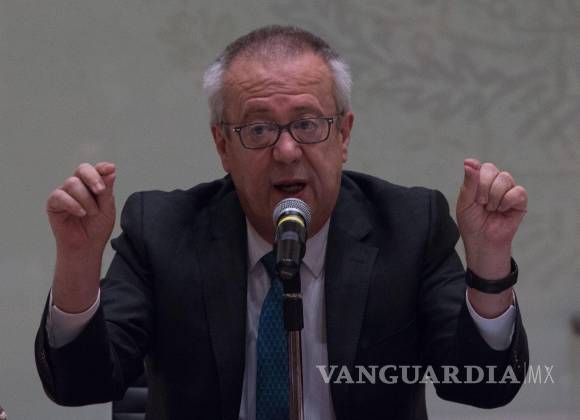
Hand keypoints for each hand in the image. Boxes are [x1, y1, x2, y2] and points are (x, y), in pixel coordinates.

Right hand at [47, 162, 115, 252]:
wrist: (86, 247)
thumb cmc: (97, 228)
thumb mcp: (107, 208)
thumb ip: (107, 190)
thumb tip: (110, 171)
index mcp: (94, 185)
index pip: (97, 169)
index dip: (102, 167)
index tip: (110, 168)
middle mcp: (79, 186)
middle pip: (82, 169)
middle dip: (92, 177)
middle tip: (100, 190)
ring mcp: (65, 193)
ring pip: (72, 183)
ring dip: (85, 199)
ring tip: (91, 213)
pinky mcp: (54, 203)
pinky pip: (60, 196)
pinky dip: (72, 204)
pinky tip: (81, 213)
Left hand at [456, 159, 526, 277]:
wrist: (482, 241)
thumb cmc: (471, 223)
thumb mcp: (465, 202)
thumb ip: (469, 182)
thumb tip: (469, 162)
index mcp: (479, 181)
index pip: (479, 167)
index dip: (476, 177)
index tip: (473, 194)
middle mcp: (494, 182)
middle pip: (491, 169)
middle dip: (483, 188)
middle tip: (481, 204)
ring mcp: (508, 190)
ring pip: (504, 178)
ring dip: (494, 196)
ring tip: (491, 209)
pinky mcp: (520, 201)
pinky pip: (518, 191)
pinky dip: (507, 201)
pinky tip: (502, 210)